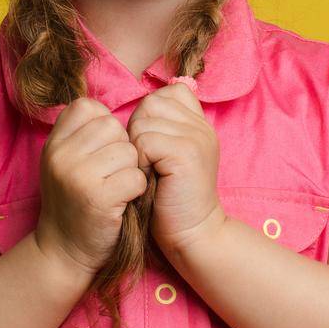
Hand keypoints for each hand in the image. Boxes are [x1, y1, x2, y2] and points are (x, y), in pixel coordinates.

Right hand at [32, 97, 150, 274]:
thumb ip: (82, 135)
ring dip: (131, 171)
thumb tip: (115, 111)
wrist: (63, 252)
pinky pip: (136, 178)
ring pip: (129, 152)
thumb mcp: (64, 162)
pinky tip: (122, 202)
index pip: (89, 107)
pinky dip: (137, 191)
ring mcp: (78, 176)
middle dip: (122, 149)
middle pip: (114, 127)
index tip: (100, 152)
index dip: (104, 126)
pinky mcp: (98, 198)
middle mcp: (61, 155)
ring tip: (115, 189)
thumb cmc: (73, 203)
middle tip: (110, 174)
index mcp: (53, 142)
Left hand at [127, 83, 227, 259]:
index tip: (153, 147)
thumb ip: (160, 129)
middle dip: (139, 131)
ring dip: (137, 148)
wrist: (193, 234)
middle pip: (150, 103)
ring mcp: (196, 136)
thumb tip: (127, 111)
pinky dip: (140, 161)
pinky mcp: (186, 152)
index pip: (167, 93)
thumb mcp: (168, 157)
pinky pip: (145, 140)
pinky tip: (150, 179)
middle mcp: (201, 125)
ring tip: (150, 172)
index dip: (150, 117)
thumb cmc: (170, 199)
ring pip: (144, 121)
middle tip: (148, 162)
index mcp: (199, 123)